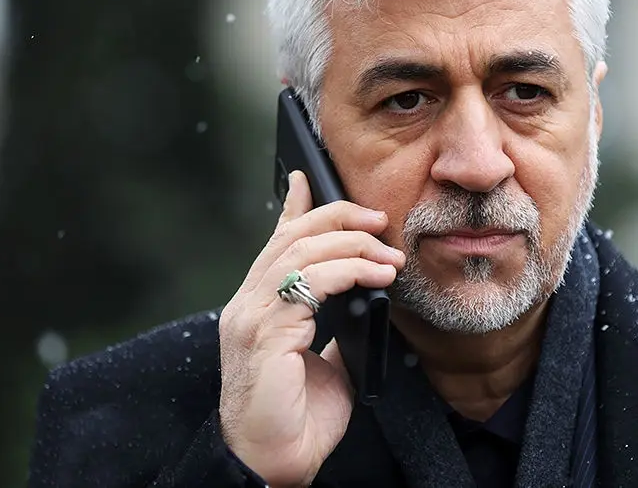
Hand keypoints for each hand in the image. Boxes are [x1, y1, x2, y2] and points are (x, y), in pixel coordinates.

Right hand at [217, 171, 404, 486]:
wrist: (275, 463)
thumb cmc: (299, 418)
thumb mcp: (325, 360)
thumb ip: (335, 326)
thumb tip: (365, 300)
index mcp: (261, 307)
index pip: (276, 243)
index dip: (293, 207)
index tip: (308, 177)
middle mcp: (249, 304)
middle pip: (291, 237)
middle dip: (338, 217)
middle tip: (378, 218)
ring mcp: (252, 316)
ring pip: (300, 251)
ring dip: (352, 243)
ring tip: (389, 252)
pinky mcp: (263, 332)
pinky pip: (309, 282)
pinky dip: (349, 270)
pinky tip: (377, 274)